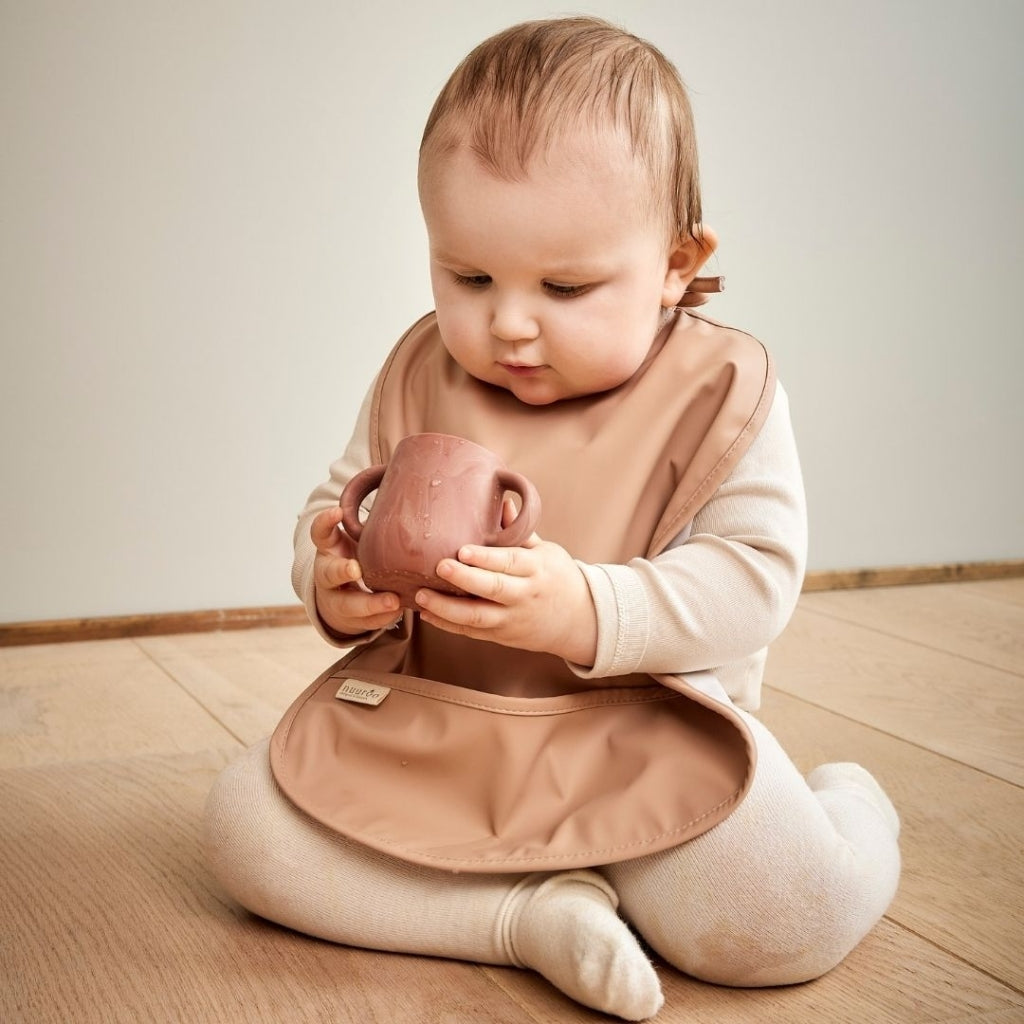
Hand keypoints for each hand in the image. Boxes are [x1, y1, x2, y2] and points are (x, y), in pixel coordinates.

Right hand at [310, 506, 400, 636]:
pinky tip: (399, 612)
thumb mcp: (362, 536)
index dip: (325, 523)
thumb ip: (377, 513)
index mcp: (331, 549)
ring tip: (392, 601)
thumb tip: (402, 473)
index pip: (320, 533)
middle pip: (328, 573)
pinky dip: (382, 618)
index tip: (337, 512)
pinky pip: (366, 622)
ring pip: (347, 605)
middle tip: (356, 568)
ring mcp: (337, 599)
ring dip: (369, 604)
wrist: (345, 597)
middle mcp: (329, 574)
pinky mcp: (351, 620)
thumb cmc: (361, 556)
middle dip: (341, 570)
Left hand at [414, 502, 597, 664]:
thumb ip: (520, 532)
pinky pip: (471, 632)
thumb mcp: (546, 551)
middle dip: (465, 579)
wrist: (579, 620)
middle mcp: (524, 595)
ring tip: (421, 596)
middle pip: (493, 589)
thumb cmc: (557, 577)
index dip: (486, 558)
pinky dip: (447, 624)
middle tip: (439, 567)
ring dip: (447, 608)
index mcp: (536, 569)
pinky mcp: (501, 636)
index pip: (510, 562)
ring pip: (478, 617)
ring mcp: (512, 619)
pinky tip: (427, 613)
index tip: (462, 550)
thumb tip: (503, 502)